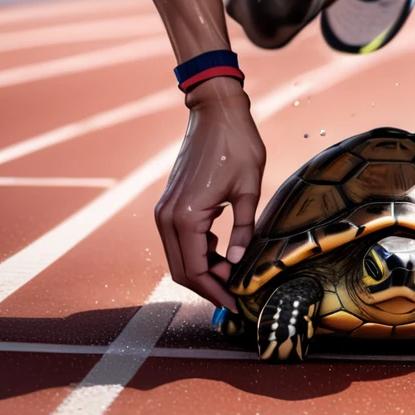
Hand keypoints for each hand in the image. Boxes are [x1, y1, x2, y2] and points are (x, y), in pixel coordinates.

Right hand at [155, 78, 265, 310]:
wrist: (215, 111)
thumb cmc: (236, 144)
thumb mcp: (249, 188)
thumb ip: (244, 229)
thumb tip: (238, 262)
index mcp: (186, 217)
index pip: (196, 271)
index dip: (216, 291)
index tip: (236, 303)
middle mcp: (167, 217)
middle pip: (181, 270)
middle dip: (208, 285)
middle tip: (235, 292)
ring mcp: (164, 209)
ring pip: (177, 257)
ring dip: (202, 269)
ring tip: (233, 270)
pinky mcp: (168, 203)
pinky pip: (178, 239)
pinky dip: (196, 251)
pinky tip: (221, 249)